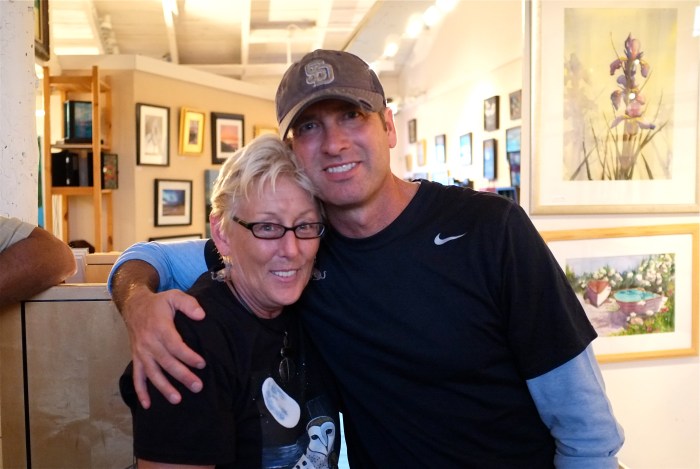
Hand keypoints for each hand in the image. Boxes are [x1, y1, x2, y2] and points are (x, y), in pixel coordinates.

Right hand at [122, 286, 205, 407]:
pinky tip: (147, 405)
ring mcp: (141, 352)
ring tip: (177, 399)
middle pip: (167, 362)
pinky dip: (141, 391)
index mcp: (160, 328)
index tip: (202, 364)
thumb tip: (202, 315)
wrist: (134, 306)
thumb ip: (188, 303)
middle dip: (182, 376)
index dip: (188, 356)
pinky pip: (137, 377)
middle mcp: (149, 343)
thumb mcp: (174, 295)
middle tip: (198, 386)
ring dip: (164, 388)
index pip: (175, 346)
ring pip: (153, 373)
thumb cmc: (158, 303)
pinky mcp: (137, 358)